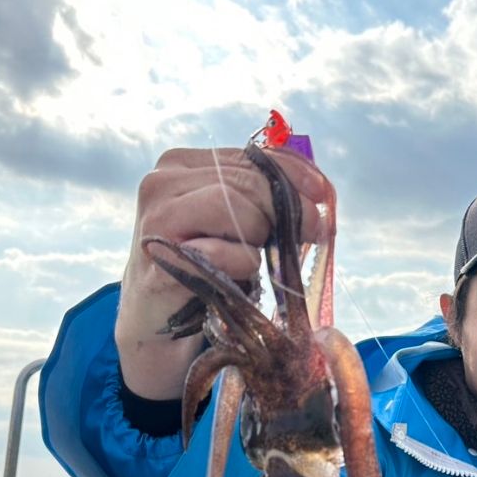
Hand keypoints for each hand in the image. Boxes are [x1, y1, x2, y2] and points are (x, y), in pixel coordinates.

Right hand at [116, 146, 329, 398]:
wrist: (155, 320)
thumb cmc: (201, 268)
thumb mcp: (234, 223)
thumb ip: (263, 197)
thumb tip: (318, 194)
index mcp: (180, 165)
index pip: (250, 156)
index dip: (293, 173)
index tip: (322, 194)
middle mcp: (161, 184)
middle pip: (249, 182)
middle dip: (286, 210)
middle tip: (310, 234)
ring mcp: (157, 220)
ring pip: (237, 209)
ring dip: (258, 241)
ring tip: (250, 263)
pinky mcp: (160, 259)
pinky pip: (220, 253)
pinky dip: (239, 266)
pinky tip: (233, 280)